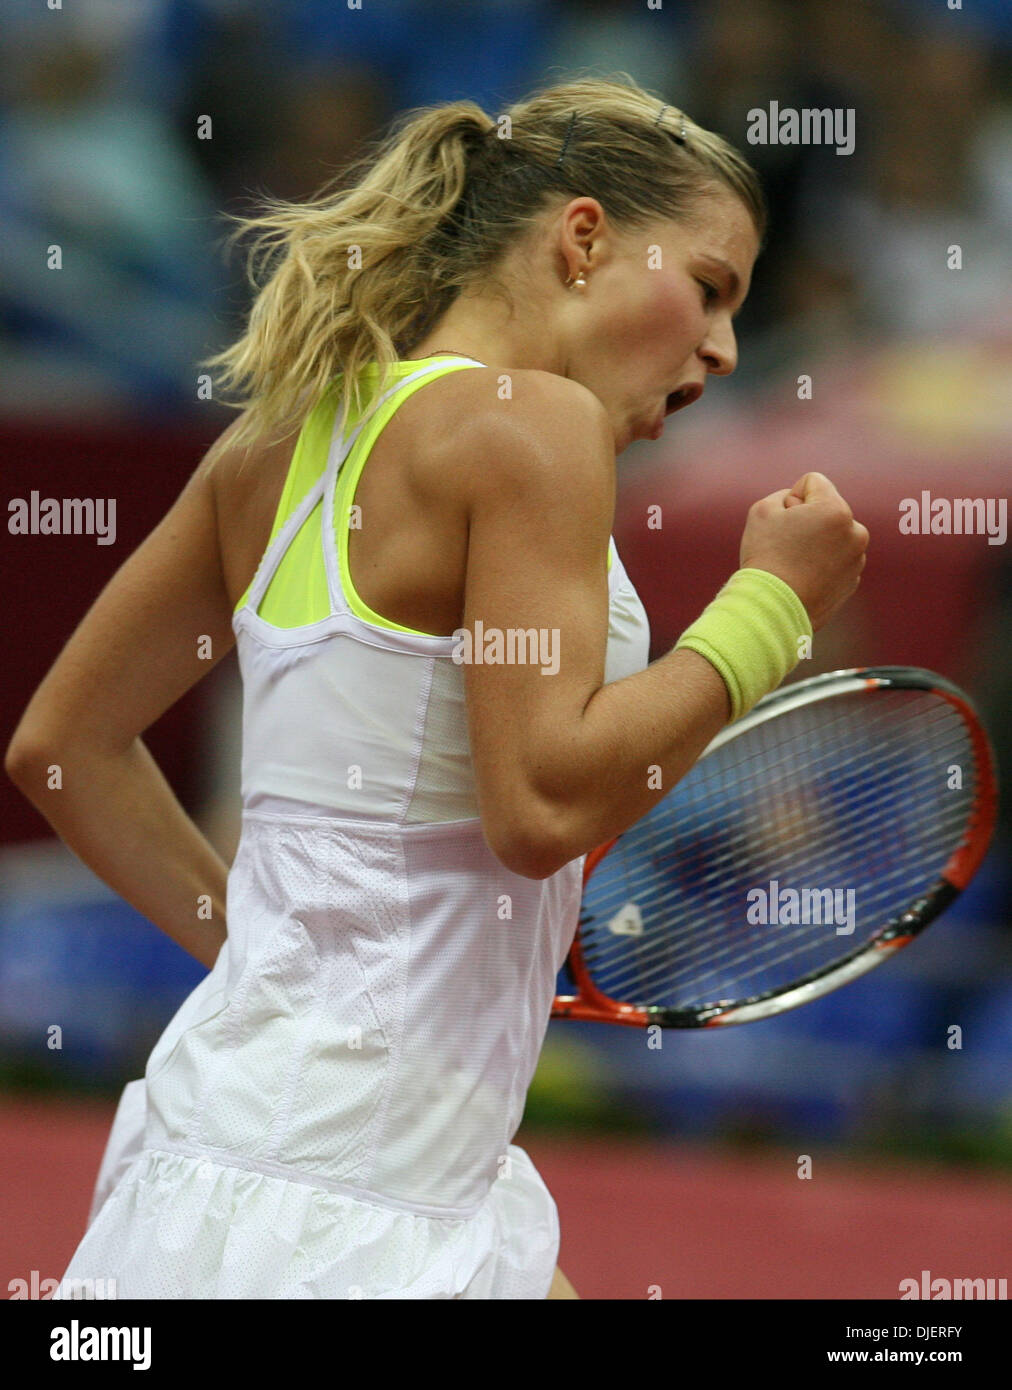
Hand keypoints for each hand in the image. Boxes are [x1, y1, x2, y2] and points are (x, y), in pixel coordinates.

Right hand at [739, 472, 868, 630]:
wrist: (773, 609)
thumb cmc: (765, 557)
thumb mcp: (762, 510)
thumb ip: (784, 495)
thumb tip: (798, 504)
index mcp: (836, 510)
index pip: (813, 482)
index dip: (791, 497)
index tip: (782, 521)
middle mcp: (855, 532)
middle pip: (826, 509)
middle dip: (807, 520)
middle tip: (786, 545)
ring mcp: (857, 559)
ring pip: (832, 536)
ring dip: (816, 542)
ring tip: (794, 564)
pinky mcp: (853, 581)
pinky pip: (836, 560)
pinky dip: (821, 565)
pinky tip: (803, 578)